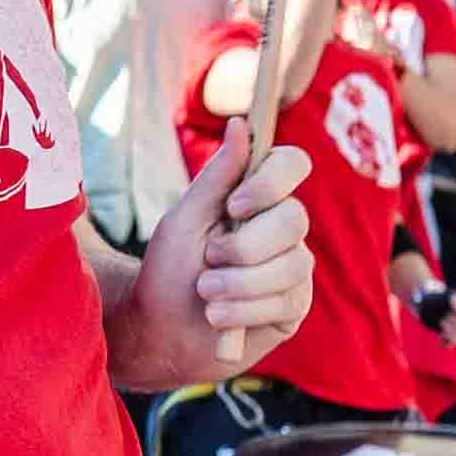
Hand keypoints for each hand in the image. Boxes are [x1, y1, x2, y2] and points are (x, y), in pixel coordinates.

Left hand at [141, 136, 319, 383]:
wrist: (161, 332)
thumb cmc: (169, 270)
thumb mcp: (184, 220)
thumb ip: (216, 176)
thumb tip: (240, 124)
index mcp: (257, 198)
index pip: (291, 165)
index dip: (269, 183)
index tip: (234, 206)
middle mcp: (282, 228)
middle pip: (294, 219)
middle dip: (244, 247)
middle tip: (207, 262)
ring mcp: (292, 267)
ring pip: (293, 265)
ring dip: (239, 284)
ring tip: (206, 295)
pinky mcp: (294, 306)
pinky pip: (287, 301)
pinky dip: (244, 311)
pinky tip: (219, 319)